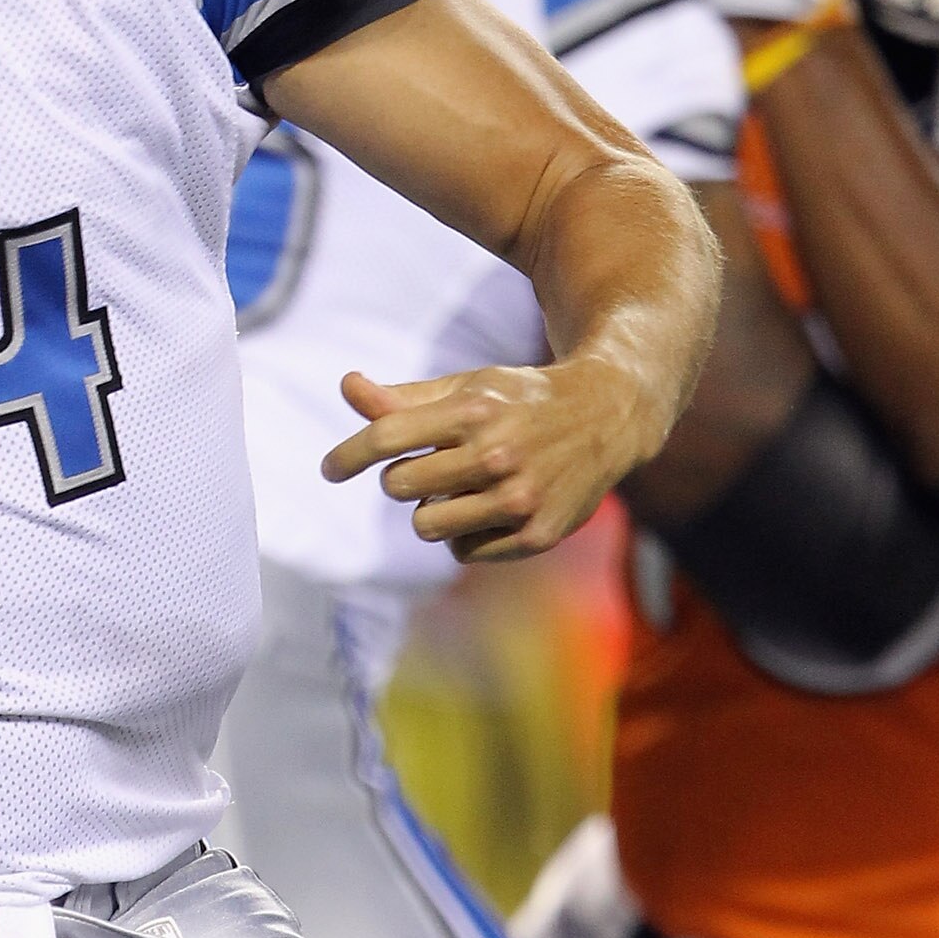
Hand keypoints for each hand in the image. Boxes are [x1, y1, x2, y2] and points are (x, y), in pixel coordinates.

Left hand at [321, 353, 656, 561]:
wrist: (608, 415)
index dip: (348, 455)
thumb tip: (347, 386)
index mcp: (475, 410)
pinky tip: (492, 510)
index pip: (387, 437)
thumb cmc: (521, 400)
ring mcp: (520, 498)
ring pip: (426, 525)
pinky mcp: (537, 534)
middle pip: (398, 487)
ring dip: (432, 510)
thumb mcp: (467, 388)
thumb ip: (404, 398)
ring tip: (462, 489)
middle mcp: (498, 454)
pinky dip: (465, 535)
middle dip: (402, 478)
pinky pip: (462, 551)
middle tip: (430, 468)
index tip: (330, 469)